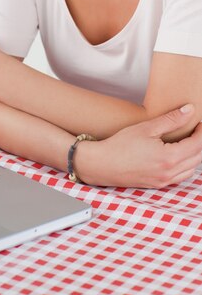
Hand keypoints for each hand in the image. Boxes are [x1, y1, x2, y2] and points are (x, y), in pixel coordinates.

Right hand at [76, 104, 201, 187]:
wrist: (103, 164)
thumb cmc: (121, 145)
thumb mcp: (146, 128)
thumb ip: (171, 119)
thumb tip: (189, 110)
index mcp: (169, 157)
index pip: (197, 144)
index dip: (201, 132)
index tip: (200, 123)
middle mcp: (170, 172)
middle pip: (197, 158)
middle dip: (200, 143)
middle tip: (196, 129)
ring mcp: (164, 181)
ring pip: (191, 169)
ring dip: (194, 155)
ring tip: (188, 141)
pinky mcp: (158, 184)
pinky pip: (181, 177)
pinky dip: (186, 166)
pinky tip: (178, 156)